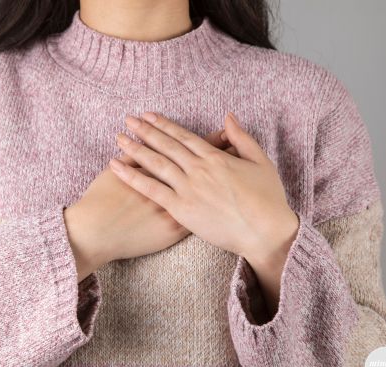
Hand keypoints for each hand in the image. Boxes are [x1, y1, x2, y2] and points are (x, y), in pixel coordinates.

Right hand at [64, 128, 231, 282]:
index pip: (190, 149)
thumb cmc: (101, 200)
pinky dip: (214, 208)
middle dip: (223, 155)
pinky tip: (224, 203)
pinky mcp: (175, 228)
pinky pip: (200, 216)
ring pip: (207, 191)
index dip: (207, 140)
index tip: (222, 132)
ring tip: (238, 168)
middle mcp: (172, 185)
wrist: (96, 231)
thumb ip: (131, 156)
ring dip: (223, 179)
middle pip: (204, 167)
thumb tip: (142, 142)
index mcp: (160, 168)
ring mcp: (177, 207)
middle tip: (240, 145)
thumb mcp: (113, 171)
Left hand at [109, 111, 299, 311]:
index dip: (164, 124)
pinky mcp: (181, 209)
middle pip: (166, 146)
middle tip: (128, 120)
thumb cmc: (267, 200)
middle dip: (145, 131)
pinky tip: (117, 167)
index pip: (183, 136)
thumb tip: (228, 117)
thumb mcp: (261, 162)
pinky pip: (152, 190)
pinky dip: (133, 177)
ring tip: (119, 138)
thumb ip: (242, 138)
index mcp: (215, 158)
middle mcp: (198, 169)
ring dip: (135, 149)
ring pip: (156, 163)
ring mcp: (188, 189)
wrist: (265, 233)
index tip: (149, 116)